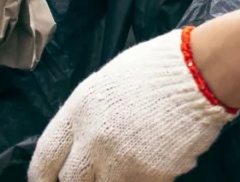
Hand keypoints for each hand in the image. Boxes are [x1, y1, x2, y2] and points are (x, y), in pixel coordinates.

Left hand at [28, 28, 236, 181]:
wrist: (197, 75)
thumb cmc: (154, 69)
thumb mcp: (107, 84)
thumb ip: (88, 115)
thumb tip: (80, 139)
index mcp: (78, 110)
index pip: (45, 157)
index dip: (42, 176)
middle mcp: (92, 140)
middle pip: (70, 180)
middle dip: (78, 180)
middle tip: (89, 175)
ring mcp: (120, 162)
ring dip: (110, 180)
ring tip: (124, 166)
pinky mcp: (148, 177)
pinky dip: (139, 180)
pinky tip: (151, 164)